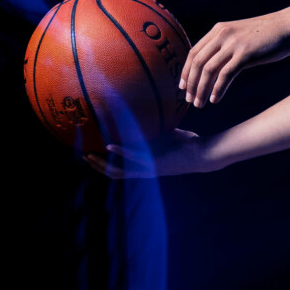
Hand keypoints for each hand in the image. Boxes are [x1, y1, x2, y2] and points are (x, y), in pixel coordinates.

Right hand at [83, 129, 215, 178]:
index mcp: (147, 165)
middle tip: (84, 157)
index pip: (121, 169)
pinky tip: (109, 146)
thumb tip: (152, 116)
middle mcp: (146, 169)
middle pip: (115, 173)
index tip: (92, 155)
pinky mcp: (155, 162)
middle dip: (98, 166)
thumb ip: (158, 130)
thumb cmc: (190, 145)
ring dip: (103, 164)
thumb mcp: (169, 136)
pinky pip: (134, 157)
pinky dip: (120, 152)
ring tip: (89, 156)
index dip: (105, 164)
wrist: (205, 152)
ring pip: (120, 171)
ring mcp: (150, 167)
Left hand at [179, 8, 289, 106]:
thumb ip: (226, 46)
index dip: (185, 71)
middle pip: (197, 63)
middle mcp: (222, 35)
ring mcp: (234, 44)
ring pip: (208, 70)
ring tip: (200, 104)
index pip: (194, 52)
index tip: (183, 87)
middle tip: (189, 100)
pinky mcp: (246, 53)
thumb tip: (213, 67)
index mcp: (218, 30)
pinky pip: (226, 74)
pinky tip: (215, 99)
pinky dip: (218, 89)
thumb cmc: (268, 34)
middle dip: (190, 84)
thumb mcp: (241, 35)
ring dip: (201, 89)